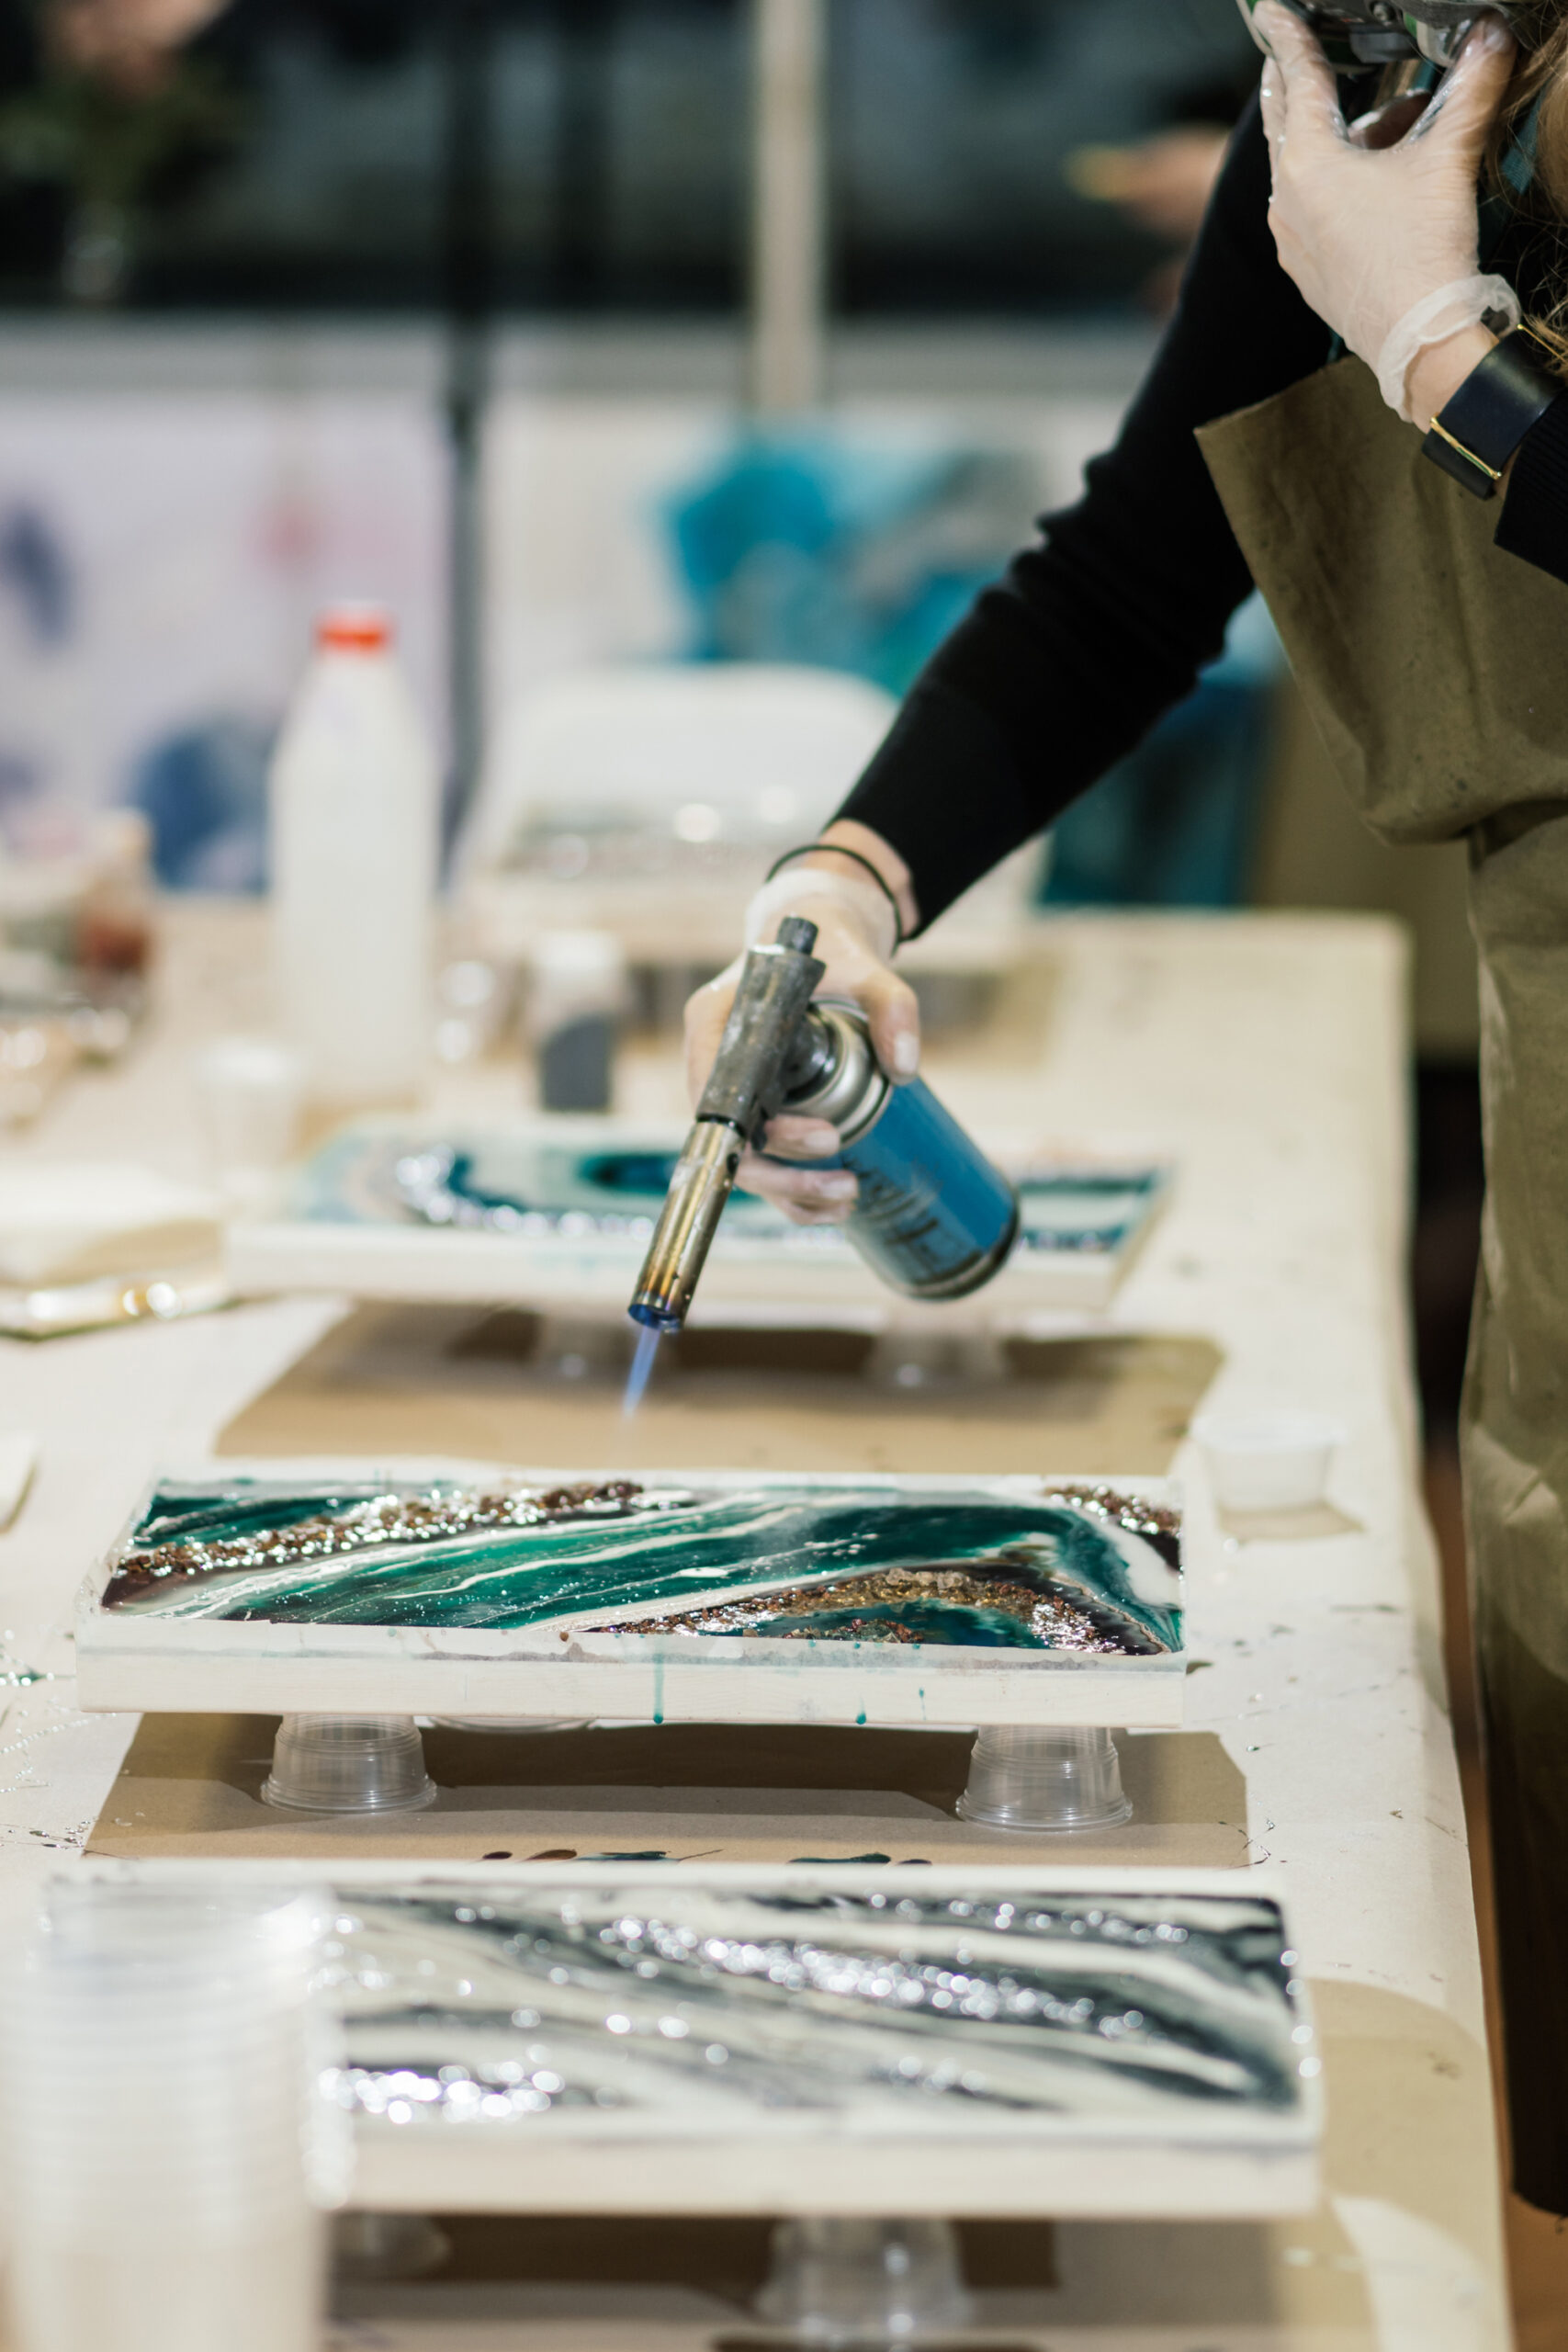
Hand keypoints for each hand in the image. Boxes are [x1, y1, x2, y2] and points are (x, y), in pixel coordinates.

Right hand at [682, 827, 919, 1225]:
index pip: (712, 1091)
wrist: (823, 940)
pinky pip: (762, 1162)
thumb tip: (903, 1068)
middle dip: (781, 1172)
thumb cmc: (833, 950)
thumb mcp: (868, 968)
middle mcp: (712, 1058)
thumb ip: (892, 1006)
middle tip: (842, 1171)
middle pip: (727, 1138)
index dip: (753, 1130)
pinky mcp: (755, 1108)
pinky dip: (792, 1193)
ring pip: (743, 1161)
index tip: (821, 1136)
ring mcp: (732, 1089)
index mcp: (716, 1019)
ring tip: (848, 1198)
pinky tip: (835, 1207)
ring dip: (789, 1194)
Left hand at [1255, 2, 1515, 367]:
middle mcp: (1286, 201)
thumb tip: (1493, 36)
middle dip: (1297, 86)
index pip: (1299, 80)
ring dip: (1344, 142)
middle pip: (1287, 125)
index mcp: (1308, 164)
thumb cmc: (1423, 252)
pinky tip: (1382, 186)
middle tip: (1293, 55)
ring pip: (1308, 170)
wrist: (1418, 341)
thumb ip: (1470, 90)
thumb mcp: (1448, 158)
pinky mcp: (1307, 272)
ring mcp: (1292, 241)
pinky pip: (1313, 212)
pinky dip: (1340, 186)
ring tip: (1399, 129)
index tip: (1272, 11)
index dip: (1291, 37)